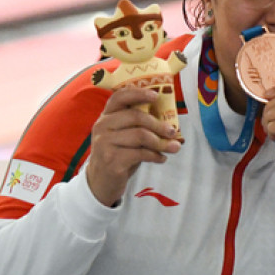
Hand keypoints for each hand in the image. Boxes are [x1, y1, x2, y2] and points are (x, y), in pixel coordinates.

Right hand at [86, 88, 181, 205]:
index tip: (156, 96)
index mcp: (106, 116)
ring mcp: (104, 143)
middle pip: (135, 117)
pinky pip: (140, 153)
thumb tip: (170, 123)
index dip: (138, 94)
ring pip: (140, 135)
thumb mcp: (125, 136)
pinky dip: (155, 155)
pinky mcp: (111, 160)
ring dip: (161, 142)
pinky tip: (162, 158)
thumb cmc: (118, 153)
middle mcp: (102, 126)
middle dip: (158, 124)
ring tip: (173, 147)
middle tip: (173, 131)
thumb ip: (139, 126)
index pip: (119, 97)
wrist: (101, 181)